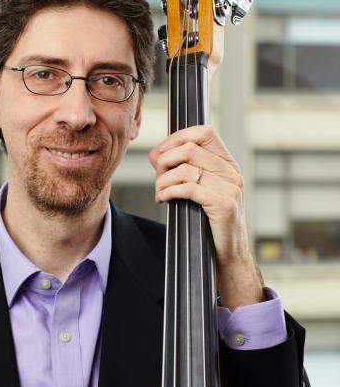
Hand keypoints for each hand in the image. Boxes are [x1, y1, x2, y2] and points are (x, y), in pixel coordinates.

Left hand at [149, 125, 263, 310]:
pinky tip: (164, 198)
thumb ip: (178, 170)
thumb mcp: (196, 192)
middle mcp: (231, 172)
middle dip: (165, 161)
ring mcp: (230, 187)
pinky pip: (188, 188)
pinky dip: (169, 191)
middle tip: (158, 178)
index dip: (178, 137)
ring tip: (160, 192)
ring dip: (164, 180)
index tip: (161, 152)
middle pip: (189, 148)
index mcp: (227, 164)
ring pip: (186, 169)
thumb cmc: (210, 223)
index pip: (204, 132)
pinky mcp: (223, 204)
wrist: (229, 254)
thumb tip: (155, 154)